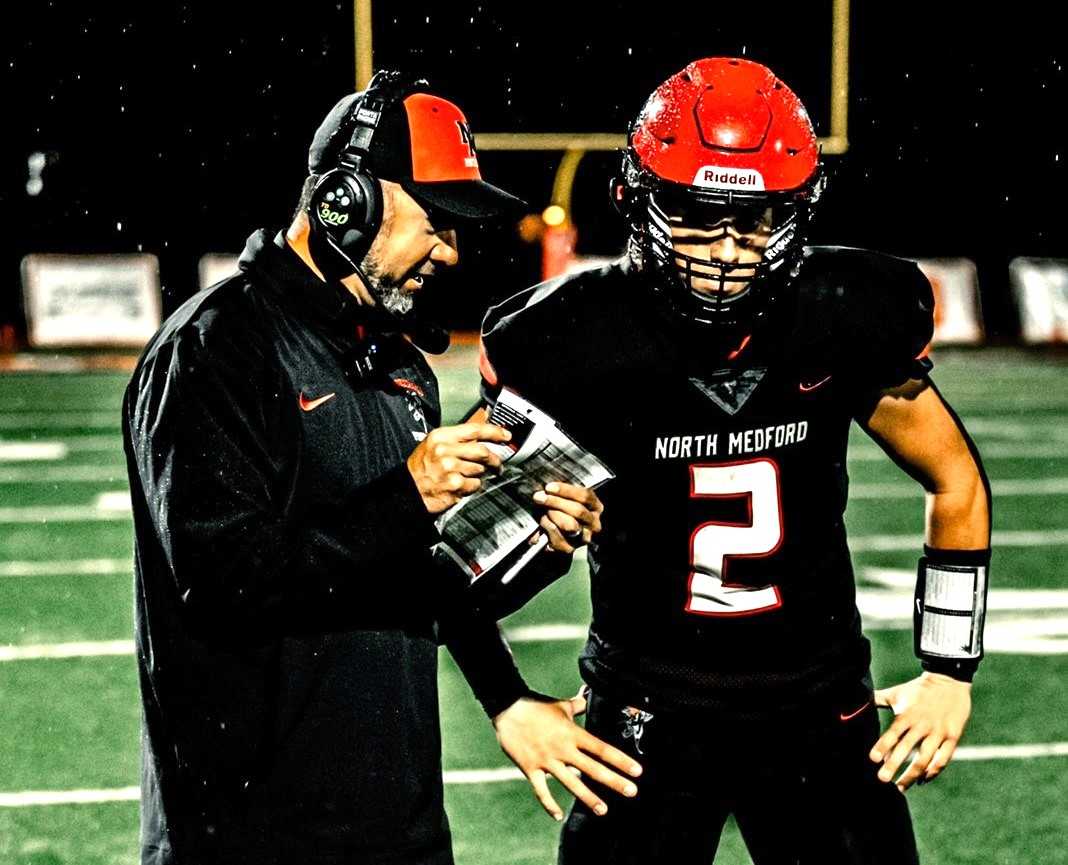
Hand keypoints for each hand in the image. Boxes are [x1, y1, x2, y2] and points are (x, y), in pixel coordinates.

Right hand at [406, 423, 510, 513]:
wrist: (408, 490)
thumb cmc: (422, 468)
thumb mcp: (434, 444)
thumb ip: (457, 439)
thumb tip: (482, 436)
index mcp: (441, 437)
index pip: (474, 429)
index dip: (494, 432)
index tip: (506, 435)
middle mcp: (445, 451)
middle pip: (482, 451)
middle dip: (494, 459)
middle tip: (497, 464)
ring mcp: (450, 468)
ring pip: (480, 469)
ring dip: (480, 474)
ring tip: (469, 476)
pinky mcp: (455, 485)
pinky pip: (476, 484)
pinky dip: (473, 486)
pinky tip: (462, 485)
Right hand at [493, 695, 641, 820]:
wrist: (508, 708)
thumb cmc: (537, 705)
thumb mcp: (562, 705)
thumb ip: (579, 705)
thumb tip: (589, 694)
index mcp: (572, 733)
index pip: (602, 749)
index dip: (621, 760)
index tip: (636, 771)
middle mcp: (563, 748)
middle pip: (593, 768)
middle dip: (614, 781)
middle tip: (632, 792)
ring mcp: (547, 760)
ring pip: (571, 783)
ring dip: (588, 797)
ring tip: (603, 809)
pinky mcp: (530, 768)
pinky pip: (541, 790)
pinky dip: (549, 804)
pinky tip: (558, 815)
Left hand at [531, 482, 603, 553]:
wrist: (559, 535)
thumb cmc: (561, 510)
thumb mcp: (565, 499)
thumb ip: (561, 492)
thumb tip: (547, 487)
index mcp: (595, 506)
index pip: (585, 496)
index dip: (566, 491)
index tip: (549, 487)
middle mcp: (594, 523)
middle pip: (578, 511)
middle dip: (556, 502)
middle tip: (539, 497)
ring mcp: (584, 538)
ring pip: (569, 525)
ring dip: (552, 516)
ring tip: (540, 511)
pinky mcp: (570, 549)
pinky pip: (557, 538)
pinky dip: (547, 529)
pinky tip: (541, 523)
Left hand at [870, 672, 971, 790]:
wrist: (949, 681)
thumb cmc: (917, 690)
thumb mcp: (896, 693)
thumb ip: (877, 699)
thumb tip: (856, 699)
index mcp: (907, 715)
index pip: (893, 733)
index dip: (883, 746)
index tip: (873, 759)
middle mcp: (922, 725)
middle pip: (907, 749)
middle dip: (894, 765)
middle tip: (882, 780)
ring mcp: (938, 732)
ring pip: (925, 759)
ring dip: (912, 774)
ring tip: (900, 787)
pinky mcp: (953, 737)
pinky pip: (943, 759)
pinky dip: (933, 771)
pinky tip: (922, 780)